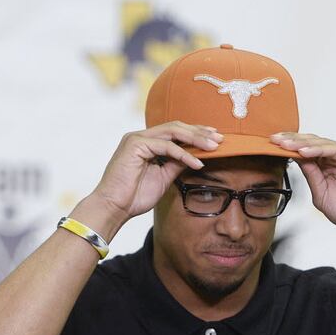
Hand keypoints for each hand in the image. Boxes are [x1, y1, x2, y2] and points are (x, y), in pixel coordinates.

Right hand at [75, 122, 221, 235]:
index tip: (215, 139)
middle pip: (176, 127)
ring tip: (213, 147)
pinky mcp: (134, 144)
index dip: (196, 133)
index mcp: (146, 142)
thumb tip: (197, 156)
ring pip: (173, 131)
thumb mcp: (164, 177)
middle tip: (220, 139)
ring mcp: (136, 138)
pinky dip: (183, 154)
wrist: (115, 208)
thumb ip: (177, 164)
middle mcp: (141, 136)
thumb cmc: (135, 196)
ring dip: (195, 138)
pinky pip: (166, 146)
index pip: (175, 131)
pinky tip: (198, 162)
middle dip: (200, 132)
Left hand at [270, 133, 335, 242]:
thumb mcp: (320, 193)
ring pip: (321, 144)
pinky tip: (304, 152)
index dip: (288, 147)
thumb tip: (295, 159)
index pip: (305, 151)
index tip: (270, 145)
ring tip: (286, 144)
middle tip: (274, 139)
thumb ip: (310, 175)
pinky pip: (335, 150)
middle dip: (292, 140)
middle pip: (311, 143)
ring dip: (302, 143)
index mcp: (326, 166)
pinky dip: (319, 150)